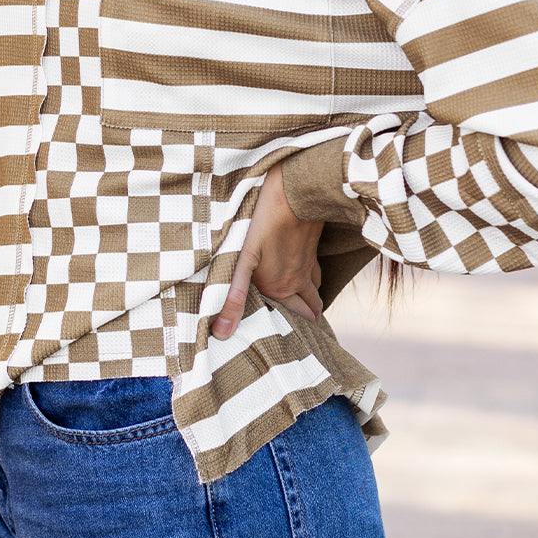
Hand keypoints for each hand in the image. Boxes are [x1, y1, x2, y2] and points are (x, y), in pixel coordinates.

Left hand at [212, 163, 323, 338]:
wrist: (294, 191)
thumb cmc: (262, 223)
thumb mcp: (240, 259)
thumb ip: (230, 296)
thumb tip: (222, 333)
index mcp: (280, 287)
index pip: (296, 321)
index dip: (297, 335)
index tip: (296, 346)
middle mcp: (297, 280)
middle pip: (311, 311)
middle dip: (308, 325)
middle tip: (303, 336)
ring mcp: (307, 263)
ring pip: (316, 291)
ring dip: (312, 305)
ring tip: (306, 315)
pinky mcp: (310, 246)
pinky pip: (315, 271)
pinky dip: (312, 281)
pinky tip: (303, 277)